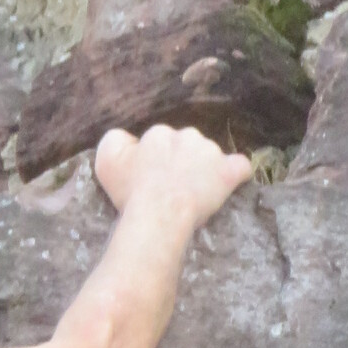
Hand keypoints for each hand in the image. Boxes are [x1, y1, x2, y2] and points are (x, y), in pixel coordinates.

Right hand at [94, 126, 251, 224]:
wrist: (158, 213)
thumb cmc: (131, 192)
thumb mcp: (107, 162)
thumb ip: (114, 142)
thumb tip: (125, 138)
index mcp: (159, 134)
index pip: (161, 142)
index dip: (157, 162)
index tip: (153, 180)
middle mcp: (187, 135)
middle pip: (187, 146)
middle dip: (182, 164)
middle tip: (172, 190)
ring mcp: (210, 152)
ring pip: (210, 157)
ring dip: (204, 171)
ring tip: (194, 195)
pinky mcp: (228, 173)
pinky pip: (240, 167)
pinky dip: (236, 173)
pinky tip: (231, 182)